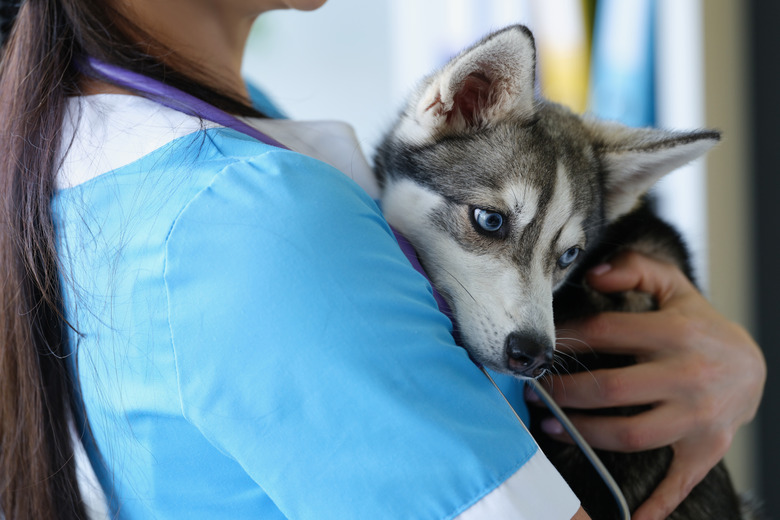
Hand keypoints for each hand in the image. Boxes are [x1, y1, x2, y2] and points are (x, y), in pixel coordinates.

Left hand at [538, 251, 764, 519]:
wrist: (753, 367)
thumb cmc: (699, 326)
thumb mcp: (673, 288)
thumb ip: (634, 270)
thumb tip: (592, 274)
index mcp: (676, 333)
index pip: (603, 334)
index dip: (564, 340)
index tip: (538, 348)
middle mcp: (687, 376)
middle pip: (609, 389)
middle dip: (563, 393)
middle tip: (534, 392)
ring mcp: (697, 418)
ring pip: (628, 434)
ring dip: (583, 435)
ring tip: (550, 426)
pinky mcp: (705, 449)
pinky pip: (677, 482)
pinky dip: (653, 505)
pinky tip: (625, 515)